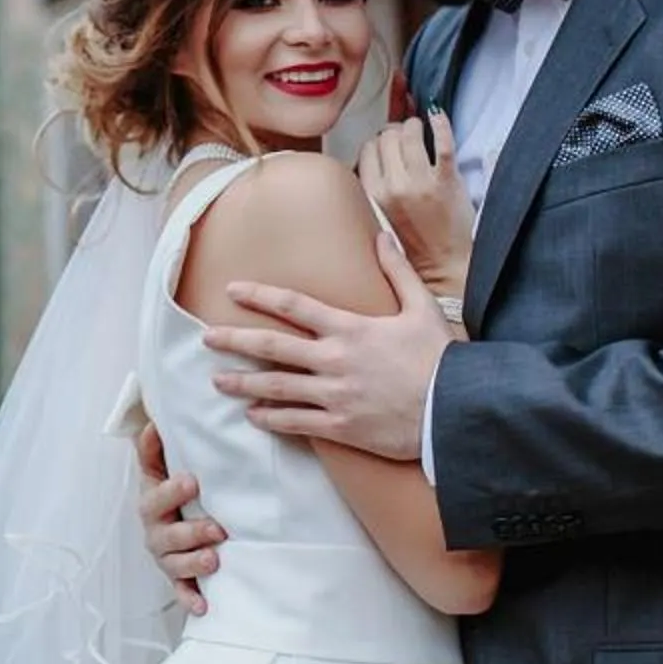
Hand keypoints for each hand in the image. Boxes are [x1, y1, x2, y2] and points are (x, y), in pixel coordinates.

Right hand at [135, 423, 224, 616]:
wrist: (178, 526)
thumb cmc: (176, 494)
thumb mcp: (165, 468)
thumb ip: (156, 447)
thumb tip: (153, 418)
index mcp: (153, 500)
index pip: (155, 494)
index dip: (171, 490)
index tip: (194, 482)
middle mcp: (155, 530)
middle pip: (164, 534)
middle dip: (189, 531)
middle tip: (216, 529)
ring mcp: (165, 557)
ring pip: (173, 563)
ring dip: (192, 562)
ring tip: (215, 559)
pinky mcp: (178, 579)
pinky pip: (181, 592)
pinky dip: (190, 599)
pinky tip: (204, 606)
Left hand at [207, 230, 451, 461]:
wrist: (456, 412)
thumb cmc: (440, 360)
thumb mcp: (422, 309)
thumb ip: (397, 271)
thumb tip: (381, 236)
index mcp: (350, 329)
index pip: (294, 306)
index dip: (259, 296)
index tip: (233, 290)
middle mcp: (335, 361)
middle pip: (272, 347)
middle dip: (234, 340)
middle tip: (206, 337)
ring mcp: (335, 396)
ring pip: (276, 388)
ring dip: (242, 384)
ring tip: (217, 380)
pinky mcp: (341, 427)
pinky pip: (296, 422)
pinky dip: (270, 419)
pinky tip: (252, 416)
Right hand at [361, 108, 470, 294]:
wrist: (444, 264)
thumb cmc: (415, 240)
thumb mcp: (381, 212)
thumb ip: (376, 182)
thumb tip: (375, 150)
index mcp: (374, 194)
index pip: (368, 149)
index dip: (378, 142)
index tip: (388, 144)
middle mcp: (394, 186)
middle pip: (386, 137)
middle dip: (395, 131)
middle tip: (405, 136)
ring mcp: (420, 182)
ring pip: (409, 132)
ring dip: (415, 125)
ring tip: (420, 128)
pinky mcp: (446, 181)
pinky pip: (442, 141)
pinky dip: (440, 123)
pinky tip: (437, 114)